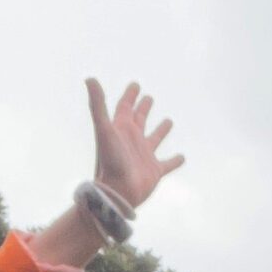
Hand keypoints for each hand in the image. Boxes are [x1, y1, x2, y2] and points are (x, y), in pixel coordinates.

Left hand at [85, 79, 183, 209]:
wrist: (116, 193)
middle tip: (148, 97)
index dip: (129, 96)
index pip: (125, 107)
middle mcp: (132, 141)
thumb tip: (89, 78)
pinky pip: (168, 164)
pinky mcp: (155, 171)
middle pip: (139, 120)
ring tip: (168, 121)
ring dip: (161, 130)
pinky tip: (182, 157)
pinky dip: (175, 161)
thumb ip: (97, 104)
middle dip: (143, 108)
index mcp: (121, 130)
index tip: (135, 85)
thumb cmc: (109, 162)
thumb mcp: (104, 129)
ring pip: (155, 139)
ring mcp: (144, 156)